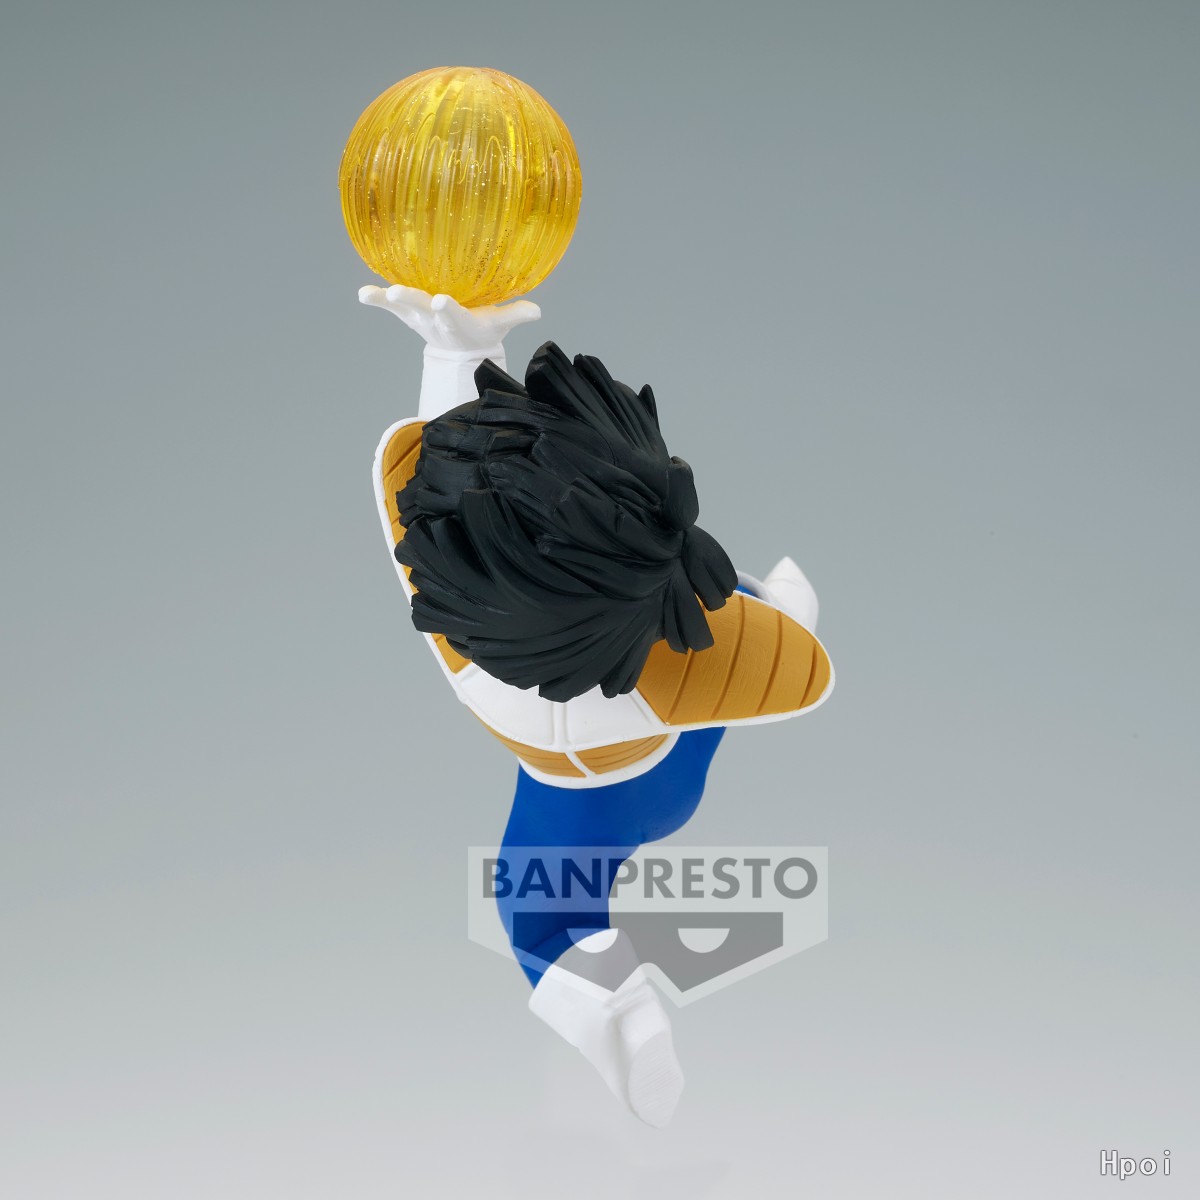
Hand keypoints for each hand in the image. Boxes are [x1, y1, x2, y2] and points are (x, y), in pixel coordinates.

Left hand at [359, 284, 540, 354]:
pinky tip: (362, 294)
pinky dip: (375, 299)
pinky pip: (389, 307)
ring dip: (387, 300)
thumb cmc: (482, 331)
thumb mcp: (500, 325)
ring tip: (370, 294)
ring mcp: (419, 317)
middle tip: (397, 292)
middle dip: (410, 300)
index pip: (453, 314)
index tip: (441, 301)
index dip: (447, 309)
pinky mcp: (408, 314)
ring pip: (402, 307)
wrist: (460, 351)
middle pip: (421, 309)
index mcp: (458, 322)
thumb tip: (538, 310)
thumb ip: (517, 315)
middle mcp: (435, 320)